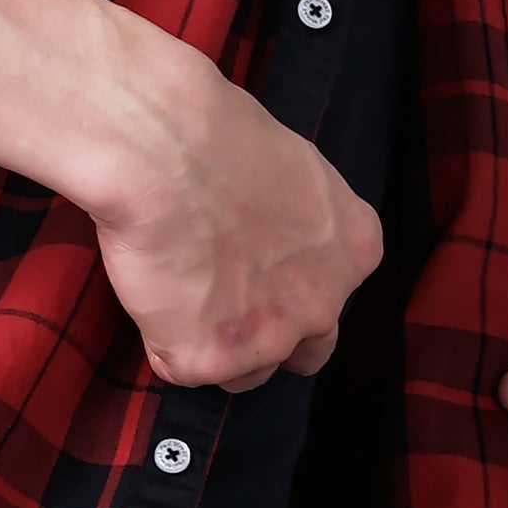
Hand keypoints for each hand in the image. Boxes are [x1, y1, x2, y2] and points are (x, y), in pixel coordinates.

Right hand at [89, 44, 383, 392]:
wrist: (166, 148)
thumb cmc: (221, 135)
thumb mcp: (298, 172)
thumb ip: (302, 223)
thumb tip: (272, 233)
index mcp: (355, 250)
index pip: (335, 293)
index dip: (291, 284)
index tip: (260, 266)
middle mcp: (325, 304)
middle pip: (306, 350)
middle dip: (271, 330)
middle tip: (225, 295)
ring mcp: (269, 339)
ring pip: (247, 373)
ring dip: (218, 344)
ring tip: (178, 292)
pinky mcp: (207, 359)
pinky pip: (181, 365)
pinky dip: (161, 337)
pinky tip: (152, 289)